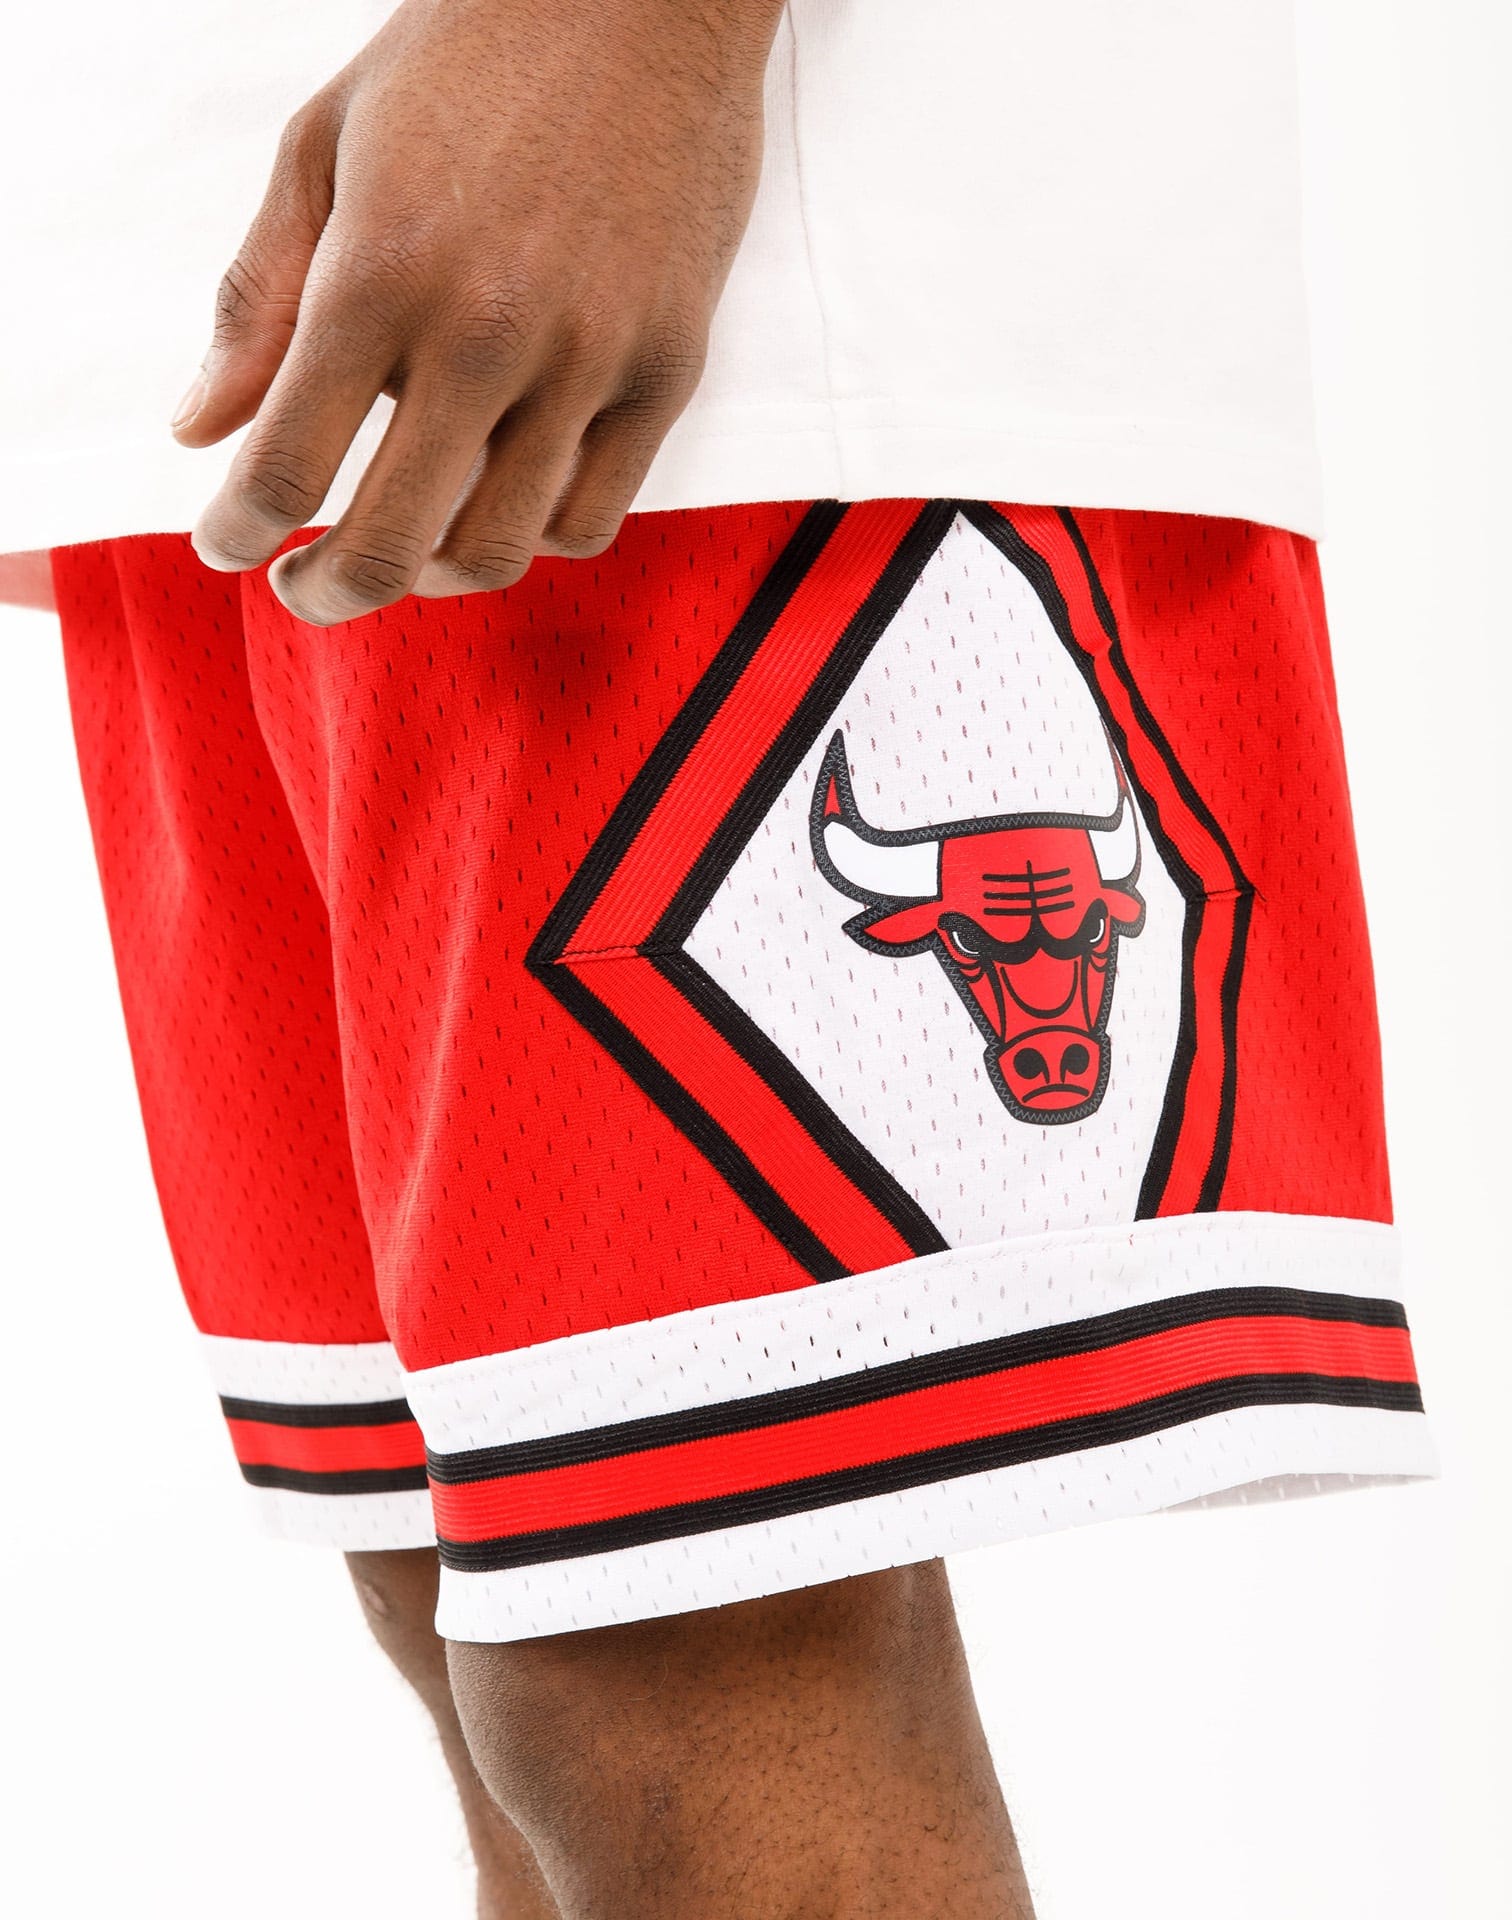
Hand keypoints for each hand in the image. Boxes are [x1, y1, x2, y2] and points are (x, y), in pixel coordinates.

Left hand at [175, 0, 784, 623]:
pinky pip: (592, 517)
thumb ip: (257, 298)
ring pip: (499, 551)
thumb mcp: (323, 146)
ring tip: (404, 552)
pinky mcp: (668, 367)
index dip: (240, 535)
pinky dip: (532, 540)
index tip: (228, 546)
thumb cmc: (470, 55)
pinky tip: (497, 506)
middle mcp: (488, 331)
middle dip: (327, 591)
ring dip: (430, 577)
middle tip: (305, 588)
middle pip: (393, 544)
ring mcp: (590, 359)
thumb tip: (199, 429)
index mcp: (380, 271)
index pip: (287, 467)